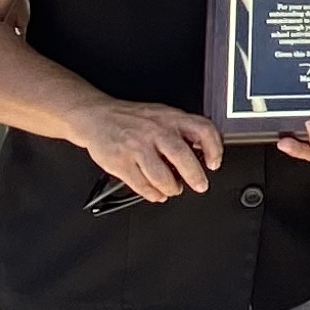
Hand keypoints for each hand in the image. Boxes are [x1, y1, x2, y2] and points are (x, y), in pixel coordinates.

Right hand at [73, 94, 223, 200]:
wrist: (95, 116)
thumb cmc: (132, 119)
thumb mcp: (162, 115)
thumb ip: (182, 131)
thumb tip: (205, 152)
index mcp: (170, 118)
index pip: (201, 129)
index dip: (213, 148)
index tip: (214, 163)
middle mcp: (154, 131)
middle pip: (181, 155)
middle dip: (194, 175)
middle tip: (200, 185)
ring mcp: (136, 147)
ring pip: (161, 175)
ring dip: (171, 188)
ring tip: (173, 189)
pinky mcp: (120, 162)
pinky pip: (141, 185)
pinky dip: (152, 194)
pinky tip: (156, 193)